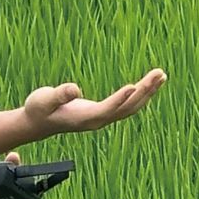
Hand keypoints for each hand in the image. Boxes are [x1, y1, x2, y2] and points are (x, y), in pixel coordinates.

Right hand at [23, 68, 165, 137]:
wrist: (36, 123)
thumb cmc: (38, 109)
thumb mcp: (43, 100)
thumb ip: (58, 94)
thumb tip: (74, 89)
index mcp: (85, 118)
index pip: (108, 109)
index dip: (121, 99)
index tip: (135, 86)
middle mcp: (97, 120)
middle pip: (127, 108)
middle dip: (144, 91)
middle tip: (160, 74)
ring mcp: (101, 118)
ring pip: (131, 107)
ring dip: (147, 92)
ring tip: (161, 76)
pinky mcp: (102, 113)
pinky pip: (126, 106)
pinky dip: (139, 95)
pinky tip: (147, 85)